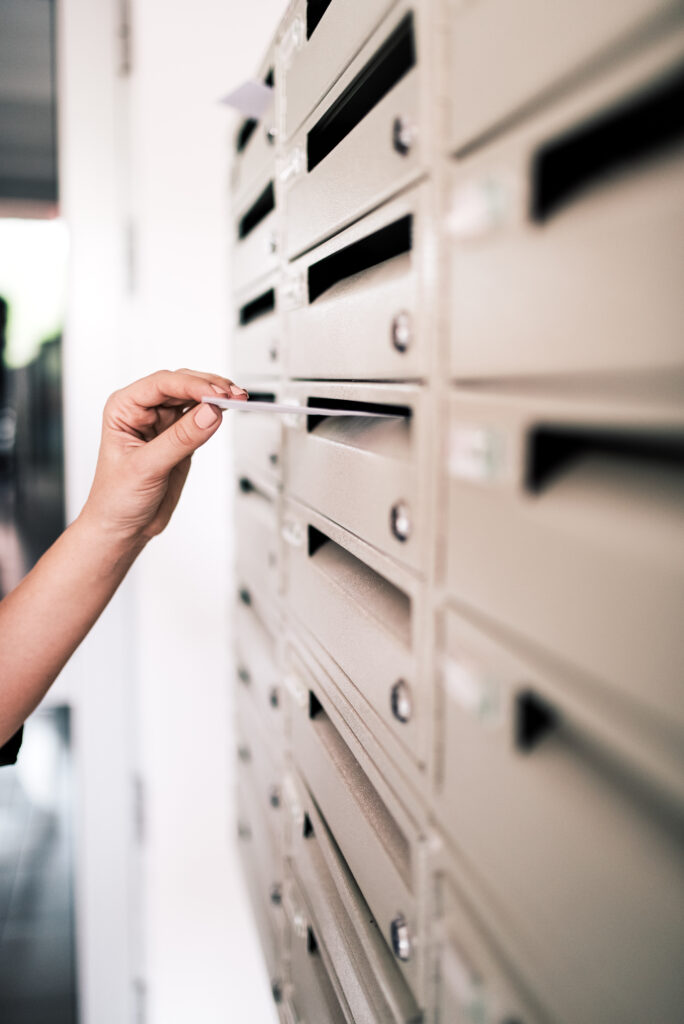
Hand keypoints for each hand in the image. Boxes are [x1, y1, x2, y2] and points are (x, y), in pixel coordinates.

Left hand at [81, 368, 246, 544]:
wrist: (123, 527)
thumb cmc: (116, 498)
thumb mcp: (146, 467)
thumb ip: (180, 439)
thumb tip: (209, 413)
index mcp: (124, 409)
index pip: (161, 385)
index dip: (190, 385)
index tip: (215, 393)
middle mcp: (143, 411)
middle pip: (181, 385)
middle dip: (209, 387)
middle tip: (234, 396)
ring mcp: (164, 424)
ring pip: (194, 397)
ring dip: (217, 396)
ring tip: (239, 399)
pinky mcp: (180, 438)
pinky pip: (201, 417)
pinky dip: (217, 413)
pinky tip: (229, 409)